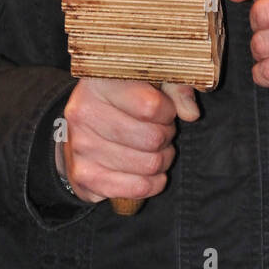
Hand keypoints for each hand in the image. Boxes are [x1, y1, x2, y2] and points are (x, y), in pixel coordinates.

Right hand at [57, 78, 198, 203]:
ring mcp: (81, 146)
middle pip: (152, 138)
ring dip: (162, 160)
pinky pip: (137, 188)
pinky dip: (153, 183)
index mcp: (99, 81)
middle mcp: (84, 113)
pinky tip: (150, 172)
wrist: (77, 130)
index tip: (166, 110)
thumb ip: (175, 88)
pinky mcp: (85, 176)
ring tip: (155, 149)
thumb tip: (191, 113)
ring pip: (149, 164)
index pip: (151, 106)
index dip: (169, 112)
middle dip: (166, 137)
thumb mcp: (147, 81)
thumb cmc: (120, 101)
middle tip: (161, 132)